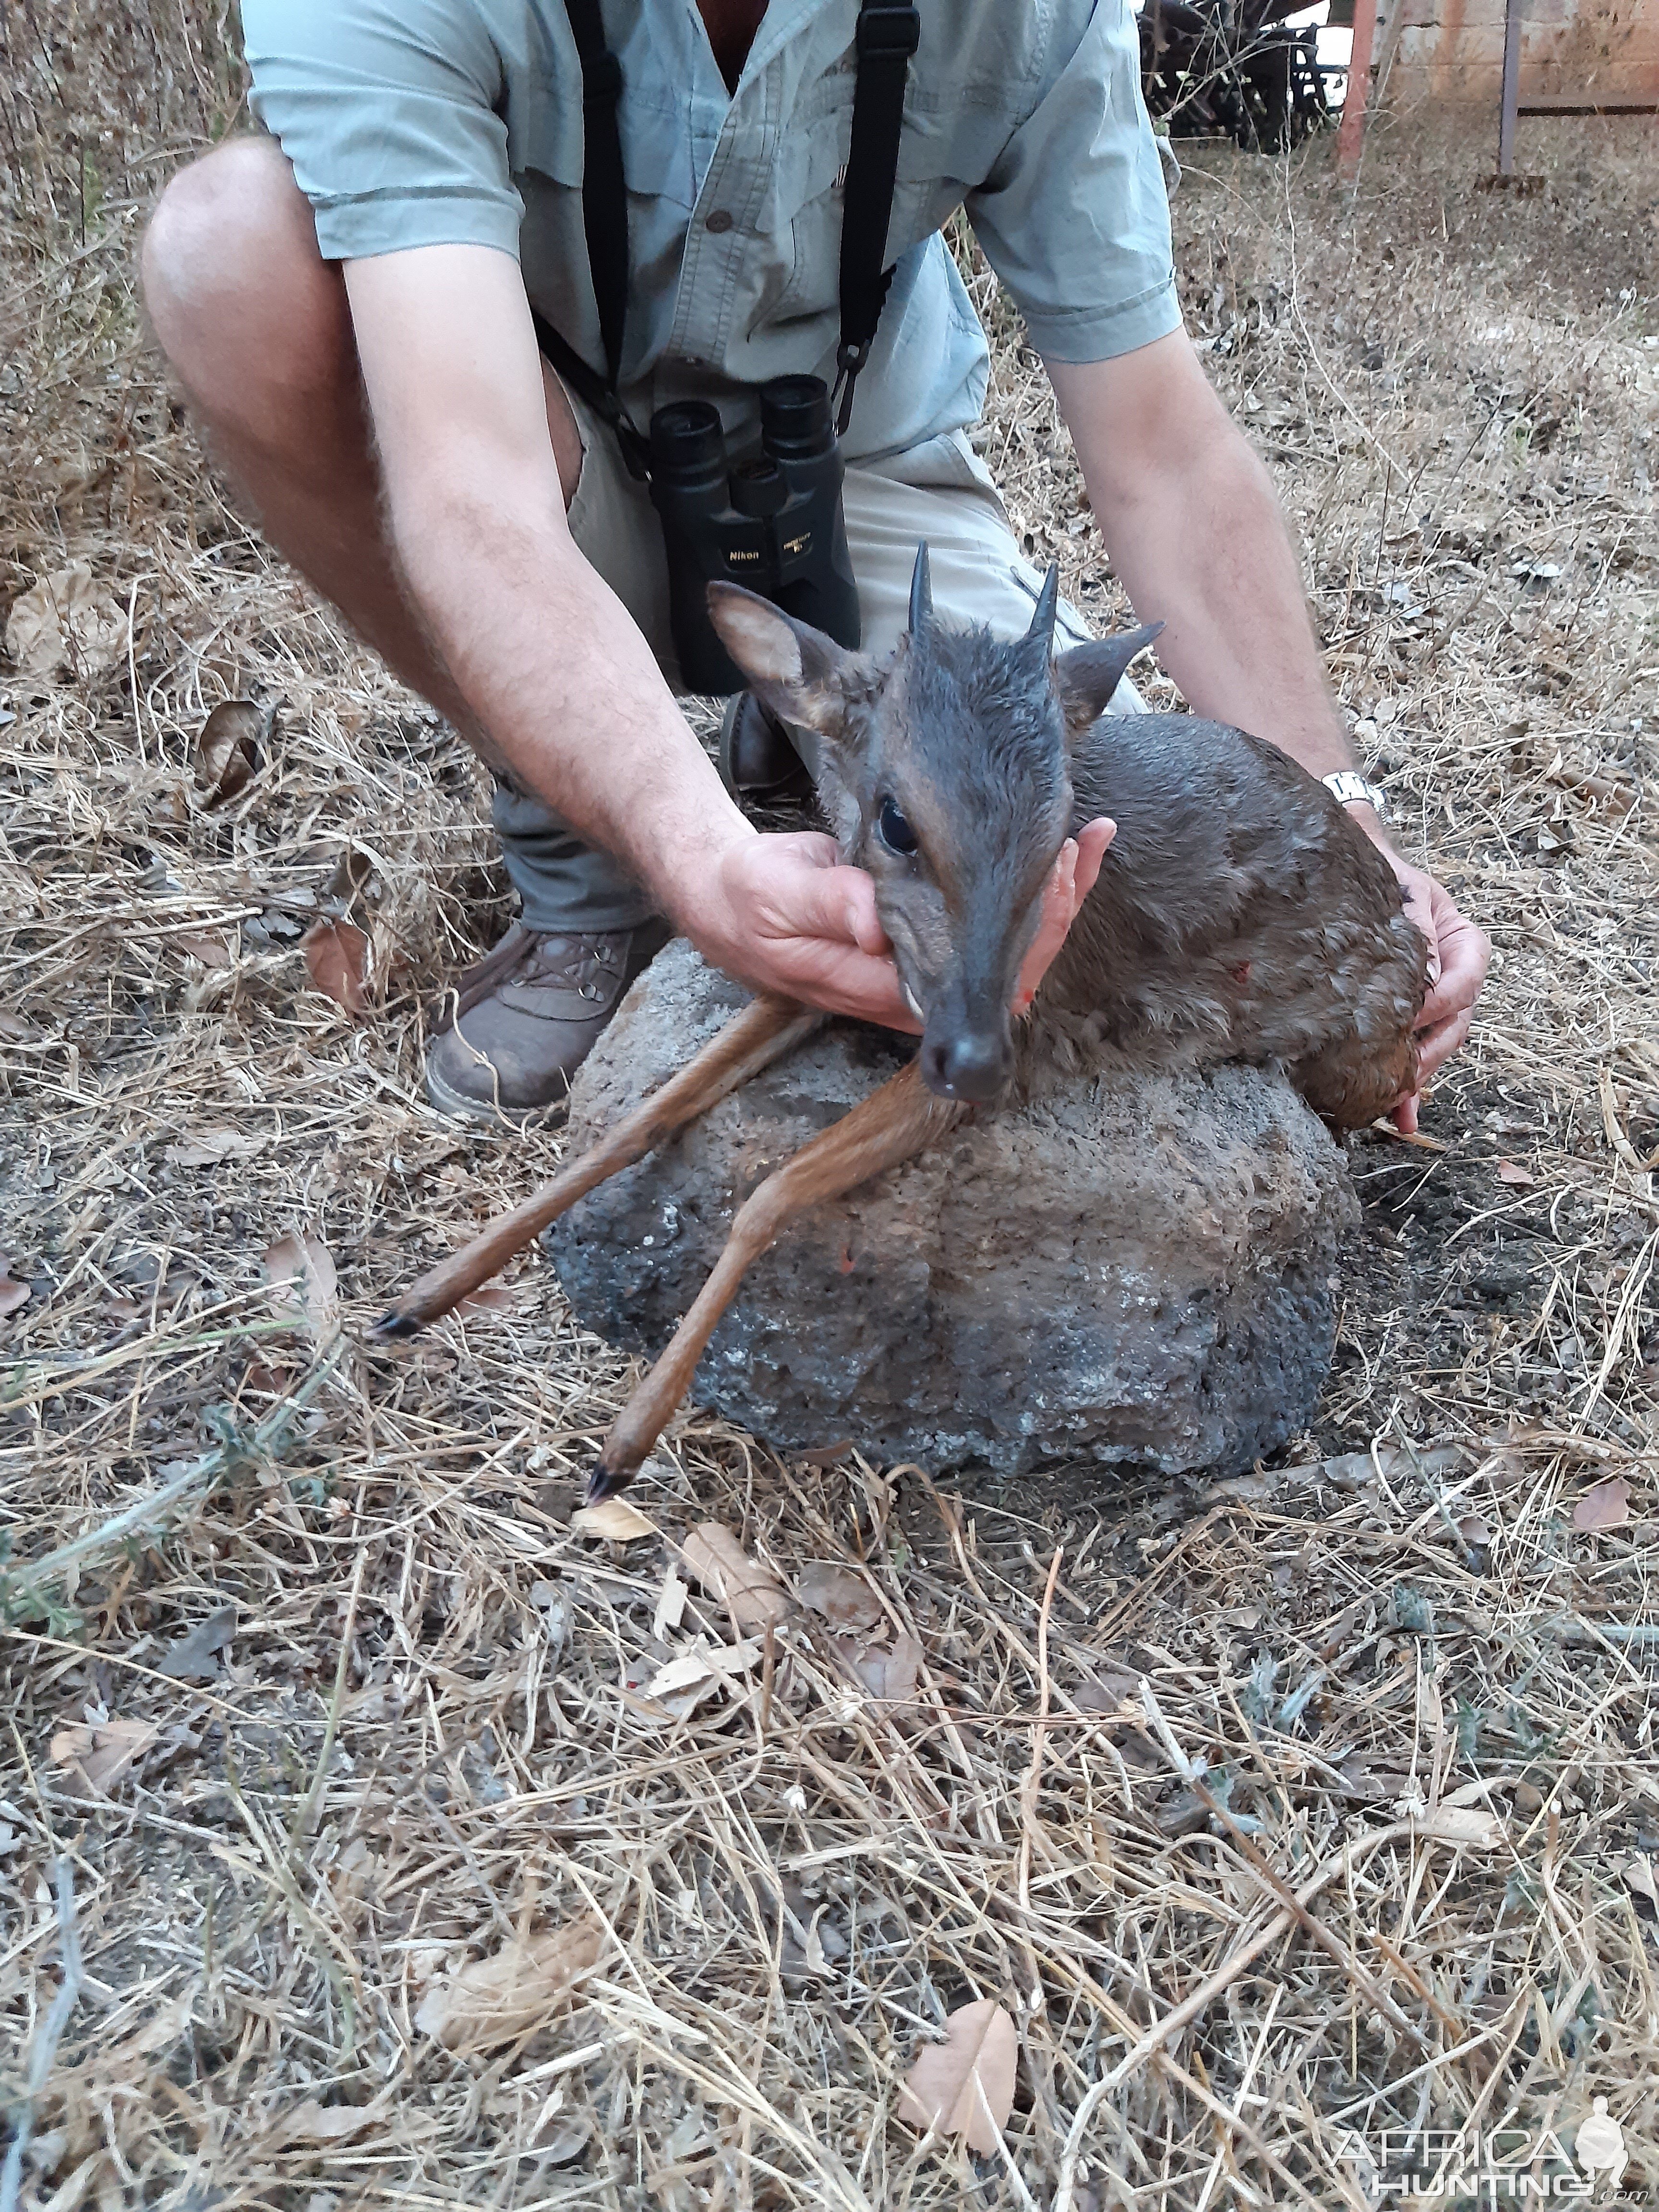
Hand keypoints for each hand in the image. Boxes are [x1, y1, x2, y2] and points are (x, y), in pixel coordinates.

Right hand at [689, 821, 1114, 1031]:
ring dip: (1054, 895)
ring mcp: (922, 969)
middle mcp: (914, 989)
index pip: (980, 975)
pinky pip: (989, 927)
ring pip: (1009, 948)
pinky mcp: (923, 943)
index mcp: (884, 986)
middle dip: (1058, 906)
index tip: (1055, 868)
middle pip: (1011, 966)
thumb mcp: (779, 895)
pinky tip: (1062, 851)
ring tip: (1087, 838)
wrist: (726, 901)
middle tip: (1082, 840)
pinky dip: (1031, 890)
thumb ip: (829, 905)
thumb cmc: (751, 898)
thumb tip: (877, 925)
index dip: (1030, 927)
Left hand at [1350, 809, 1490, 1134]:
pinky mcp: (1407, 1024)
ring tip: (1398, 1106)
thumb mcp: (1402, 894)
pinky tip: (1399, 1120)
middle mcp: (1454, 978)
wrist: (1353, 880)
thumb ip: (1416, 930)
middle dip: (1430, 1052)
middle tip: (1404, 1072)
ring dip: (1417, 1080)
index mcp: (1463, 943)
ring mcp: (1433, 1005)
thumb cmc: (1383, 881)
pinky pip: (1412, 1058)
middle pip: (1455, 1024)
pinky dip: (1406, 1091)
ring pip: (1435, 1048)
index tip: (1416, 1013)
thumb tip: (1427, 979)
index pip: (1466, 978)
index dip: (1445, 999)